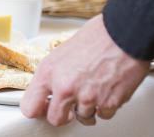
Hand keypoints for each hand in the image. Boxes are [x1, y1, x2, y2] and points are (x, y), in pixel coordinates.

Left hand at [21, 15, 149, 125]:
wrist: (123, 34)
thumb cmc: (96, 37)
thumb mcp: (61, 52)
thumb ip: (53, 75)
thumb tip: (49, 90)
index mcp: (48, 73)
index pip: (30, 106)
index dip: (37, 109)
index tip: (43, 108)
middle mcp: (64, 87)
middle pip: (56, 119)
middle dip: (63, 115)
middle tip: (69, 107)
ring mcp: (86, 97)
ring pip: (83, 118)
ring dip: (88, 109)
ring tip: (93, 90)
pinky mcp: (108, 103)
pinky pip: (104, 115)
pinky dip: (106, 106)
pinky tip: (107, 90)